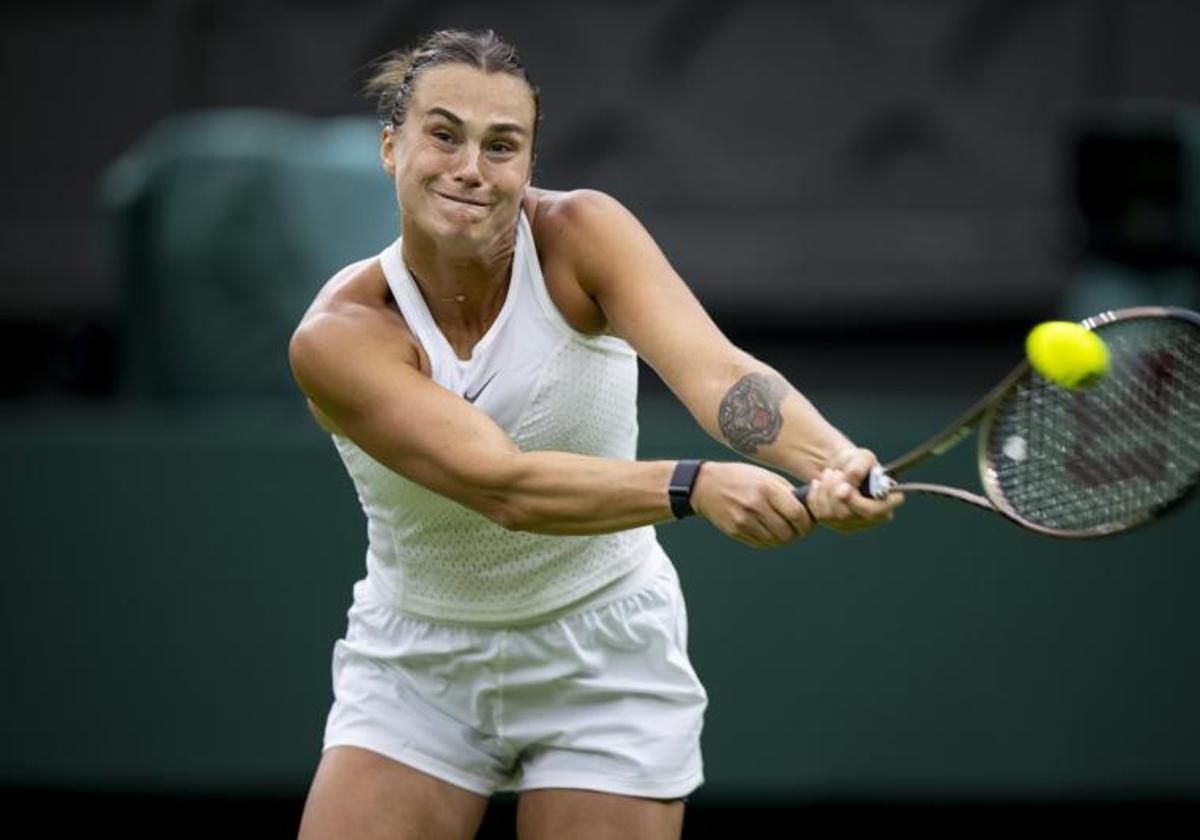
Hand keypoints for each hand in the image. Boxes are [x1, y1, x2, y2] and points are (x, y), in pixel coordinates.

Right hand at [690, 461, 813, 547]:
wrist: (706, 485)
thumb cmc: (741, 478)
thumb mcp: (765, 476)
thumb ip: (787, 492)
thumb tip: (809, 508)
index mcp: (767, 488)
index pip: (797, 514)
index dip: (807, 522)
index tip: (809, 522)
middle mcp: (756, 505)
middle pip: (788, 532)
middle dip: (798, 533)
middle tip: (798, 528)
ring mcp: (744, 520)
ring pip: (776, 541)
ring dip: (784, 539)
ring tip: (784, 530)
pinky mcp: (735, 531)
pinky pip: (761, 544)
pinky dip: (769, 541)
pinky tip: (768, 531)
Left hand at [804, 447, 902, 532]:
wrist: (842, 467)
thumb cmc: (858, 463)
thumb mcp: (863, 457)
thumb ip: (859, 468)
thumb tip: (846, 485)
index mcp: (886, 503)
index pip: (877, 512)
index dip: (859, 502)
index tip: (845, 486)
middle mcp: (872, 520)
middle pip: (848, 515)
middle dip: (835, 490)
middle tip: (835, 472)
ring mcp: (852, 525)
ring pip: (831, 515)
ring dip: (825, 490)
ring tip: (828, 473)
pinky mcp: (834, 525)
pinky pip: (819, 514)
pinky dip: (815, 496)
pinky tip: (818, 484)